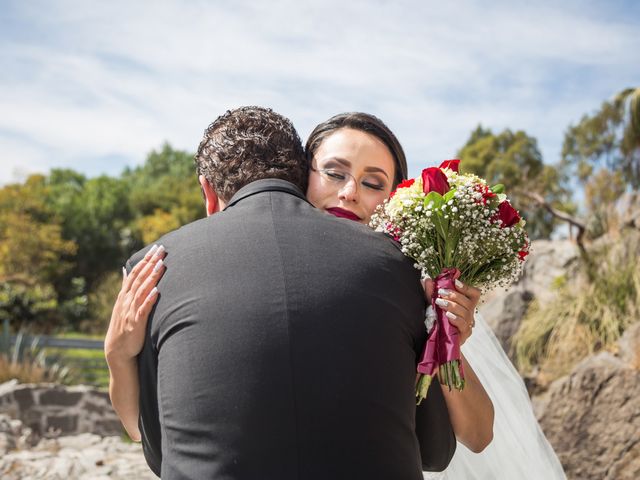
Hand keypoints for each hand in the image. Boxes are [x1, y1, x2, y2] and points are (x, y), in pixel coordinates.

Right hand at [104, 244, 165, 364]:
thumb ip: (126, 286)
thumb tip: (125, 269)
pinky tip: (156, 290)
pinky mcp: (136, 322)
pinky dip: (149, 299)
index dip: (146, 259)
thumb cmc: (124, 324)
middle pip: (140, 277)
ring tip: (161, 264)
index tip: (155, 247)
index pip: (136, 272)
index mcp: (125, 294)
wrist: (117, 350)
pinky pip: (143, 309)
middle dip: (151, 262)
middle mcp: (127, 300)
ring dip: (152, 277)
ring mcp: (131, 310)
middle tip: (161, 249)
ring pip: (142, 290)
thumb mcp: (123, 303)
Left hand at [430, 279, 480, 345]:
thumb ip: (431, 293)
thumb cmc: (438, 321)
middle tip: (441, 292)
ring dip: (453, 305)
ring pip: (466, 312)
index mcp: (465, 305)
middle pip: (468, 302)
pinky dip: (456, 318)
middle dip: (454, 295)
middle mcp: (469, 314)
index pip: (474, 294)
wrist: (437, 341)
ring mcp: (468, 324)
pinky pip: (463, 325)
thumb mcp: (433, 305)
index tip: (455, 282)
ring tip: (440, 302)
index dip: (467, 287)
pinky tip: (448, 315)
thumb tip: (427, 280)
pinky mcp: (464, 334)